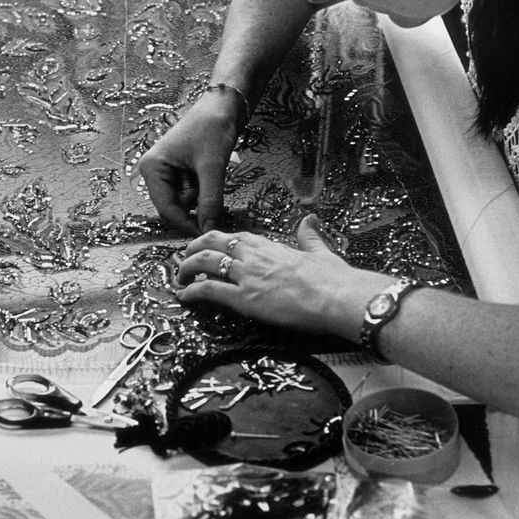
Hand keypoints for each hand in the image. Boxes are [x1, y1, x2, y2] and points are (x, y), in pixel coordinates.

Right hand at [137, 92, 242, 233]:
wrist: (224, 105)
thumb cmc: (212, 126)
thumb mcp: (212, 166)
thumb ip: (210, 200)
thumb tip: (209, 227)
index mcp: (152, 168)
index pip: (166, 209)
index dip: (186, 223)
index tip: (207, 232)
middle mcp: (154, 171)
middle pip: (174, 207)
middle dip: (196, 204)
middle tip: (212, 187)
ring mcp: (167, 172)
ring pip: (186, 202)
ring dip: (202, 195)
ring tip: (211, 170)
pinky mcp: (180, 172)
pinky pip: (193, 193)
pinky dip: (204, 189)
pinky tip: (210, 171)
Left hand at [176, 217, 386, 337]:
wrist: (339, 297)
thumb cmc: (334, 279)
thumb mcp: (321, 251)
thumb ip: (310, 236)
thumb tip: (310, 220)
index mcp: (270, 245)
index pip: (235, 237)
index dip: (217, 241)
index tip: (208, 247)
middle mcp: (254, 256)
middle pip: (212, 243)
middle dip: (193, 249)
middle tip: (184, 259)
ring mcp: (247, 276)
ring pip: (205, 262)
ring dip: (186, 269)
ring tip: (178, 278)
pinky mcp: (245, 299)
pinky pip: (209, 291)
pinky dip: (192, 292)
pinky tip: (183, 296)